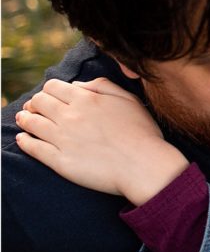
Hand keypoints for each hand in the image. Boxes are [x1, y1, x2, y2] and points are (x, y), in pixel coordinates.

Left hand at [15, 78, 189, 204]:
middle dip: (35, 103)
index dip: (49, 90)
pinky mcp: (60, 161)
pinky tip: (23, 139)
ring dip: (25, 119)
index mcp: (86, 99)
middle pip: (38, 102)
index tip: (50, 97)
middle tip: (35, 108)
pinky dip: (24, 141)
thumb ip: (102, 86)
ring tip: (24, 120)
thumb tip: (77, 85)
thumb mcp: (129, 99)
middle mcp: (70, 116)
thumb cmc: (142, 133)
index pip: (53, 87)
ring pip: (32, 123)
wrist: (144, 166)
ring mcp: (63, 139)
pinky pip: (33, 148)